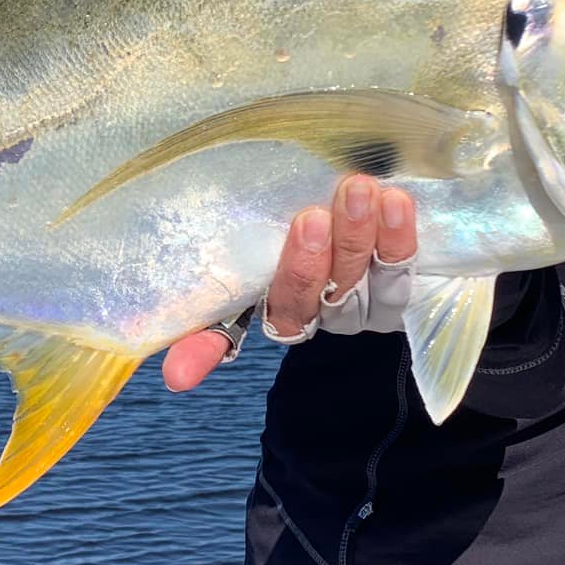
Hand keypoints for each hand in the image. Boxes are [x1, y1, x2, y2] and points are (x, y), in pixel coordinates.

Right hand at [163, 176, 417, 390]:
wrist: (376, 220)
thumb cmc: (310, 225)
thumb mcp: (261, 238)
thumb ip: (221, 277)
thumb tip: (162, 352)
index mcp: (272, 306)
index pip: (225, 334)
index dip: (202, 351)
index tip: (178, 373)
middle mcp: (318, 313)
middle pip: (309, 297)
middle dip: (309, 263)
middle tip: (311, 218)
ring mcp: (364, 304)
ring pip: (359, 281)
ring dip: (359, 239)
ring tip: (358, 191)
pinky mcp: (402, 288)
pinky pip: (401, 269)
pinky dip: (398, 237)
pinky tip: (393, 202)